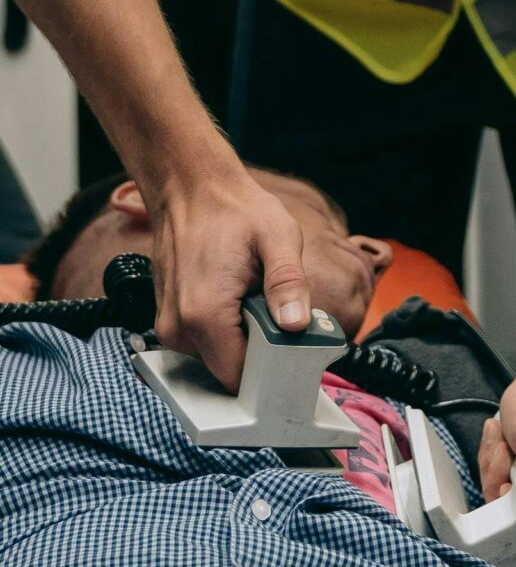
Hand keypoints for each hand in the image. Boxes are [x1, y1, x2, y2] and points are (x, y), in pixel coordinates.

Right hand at [151, 159, 310, 390]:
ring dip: (242, 339)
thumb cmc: (235, 209)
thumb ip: (288, 282)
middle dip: (260, 353)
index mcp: (205, 314)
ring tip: (255, 300)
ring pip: (217, 359)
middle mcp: (179, 329)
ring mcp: (170, 327)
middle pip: (229, 372)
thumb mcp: (277, 236)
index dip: (272, 370)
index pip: (241, 378)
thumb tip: (296, 325)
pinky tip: (237, 299)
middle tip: (279, 315)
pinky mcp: (170, 320)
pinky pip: (204, 343)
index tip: (293, 348)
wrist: (190, 188)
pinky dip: (225, 330)